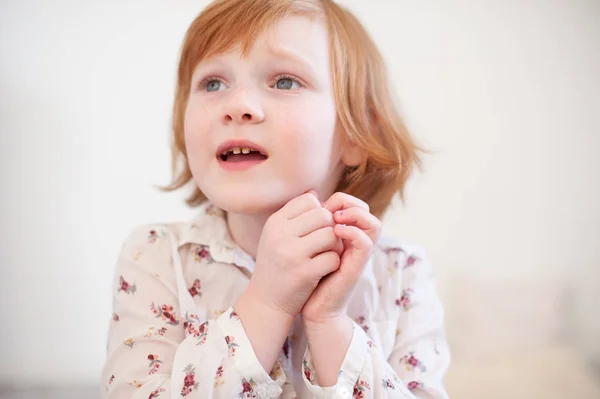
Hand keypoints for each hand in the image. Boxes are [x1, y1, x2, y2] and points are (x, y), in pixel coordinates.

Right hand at [246, 191, 342, 318]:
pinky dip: (334, 263)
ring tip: (326, 254)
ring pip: (331, 235)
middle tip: (325, 242)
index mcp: (275, 223)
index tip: (316, 228)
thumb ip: (294, 215)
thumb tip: (314, 193)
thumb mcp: (276, 236)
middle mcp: (281, 235)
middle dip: (330, 227)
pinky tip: (324, 269)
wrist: (266, 301)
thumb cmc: (276, 265)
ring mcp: (292, 254)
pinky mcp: (305, 273)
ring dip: (334, 245)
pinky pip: (333, 258)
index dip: (319, 212)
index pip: (309, 201)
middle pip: (323, 215)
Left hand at [302, 192, 381, 325]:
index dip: (340, 199)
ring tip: (335, 218)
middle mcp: (356, 243)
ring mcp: (358, 255)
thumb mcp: (308, 245)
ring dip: (355, 215)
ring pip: (374, 224)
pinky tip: (335, 233)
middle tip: (330, 209)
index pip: (354, 205)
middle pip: (366, 211)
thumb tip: (310, 195)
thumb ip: (312, 224)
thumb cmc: (308, 277)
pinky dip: (352, 232)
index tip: (318, 206)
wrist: (312, 308)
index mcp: (345, 235)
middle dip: (349, 203)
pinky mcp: (357, 267)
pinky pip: (366, 242)